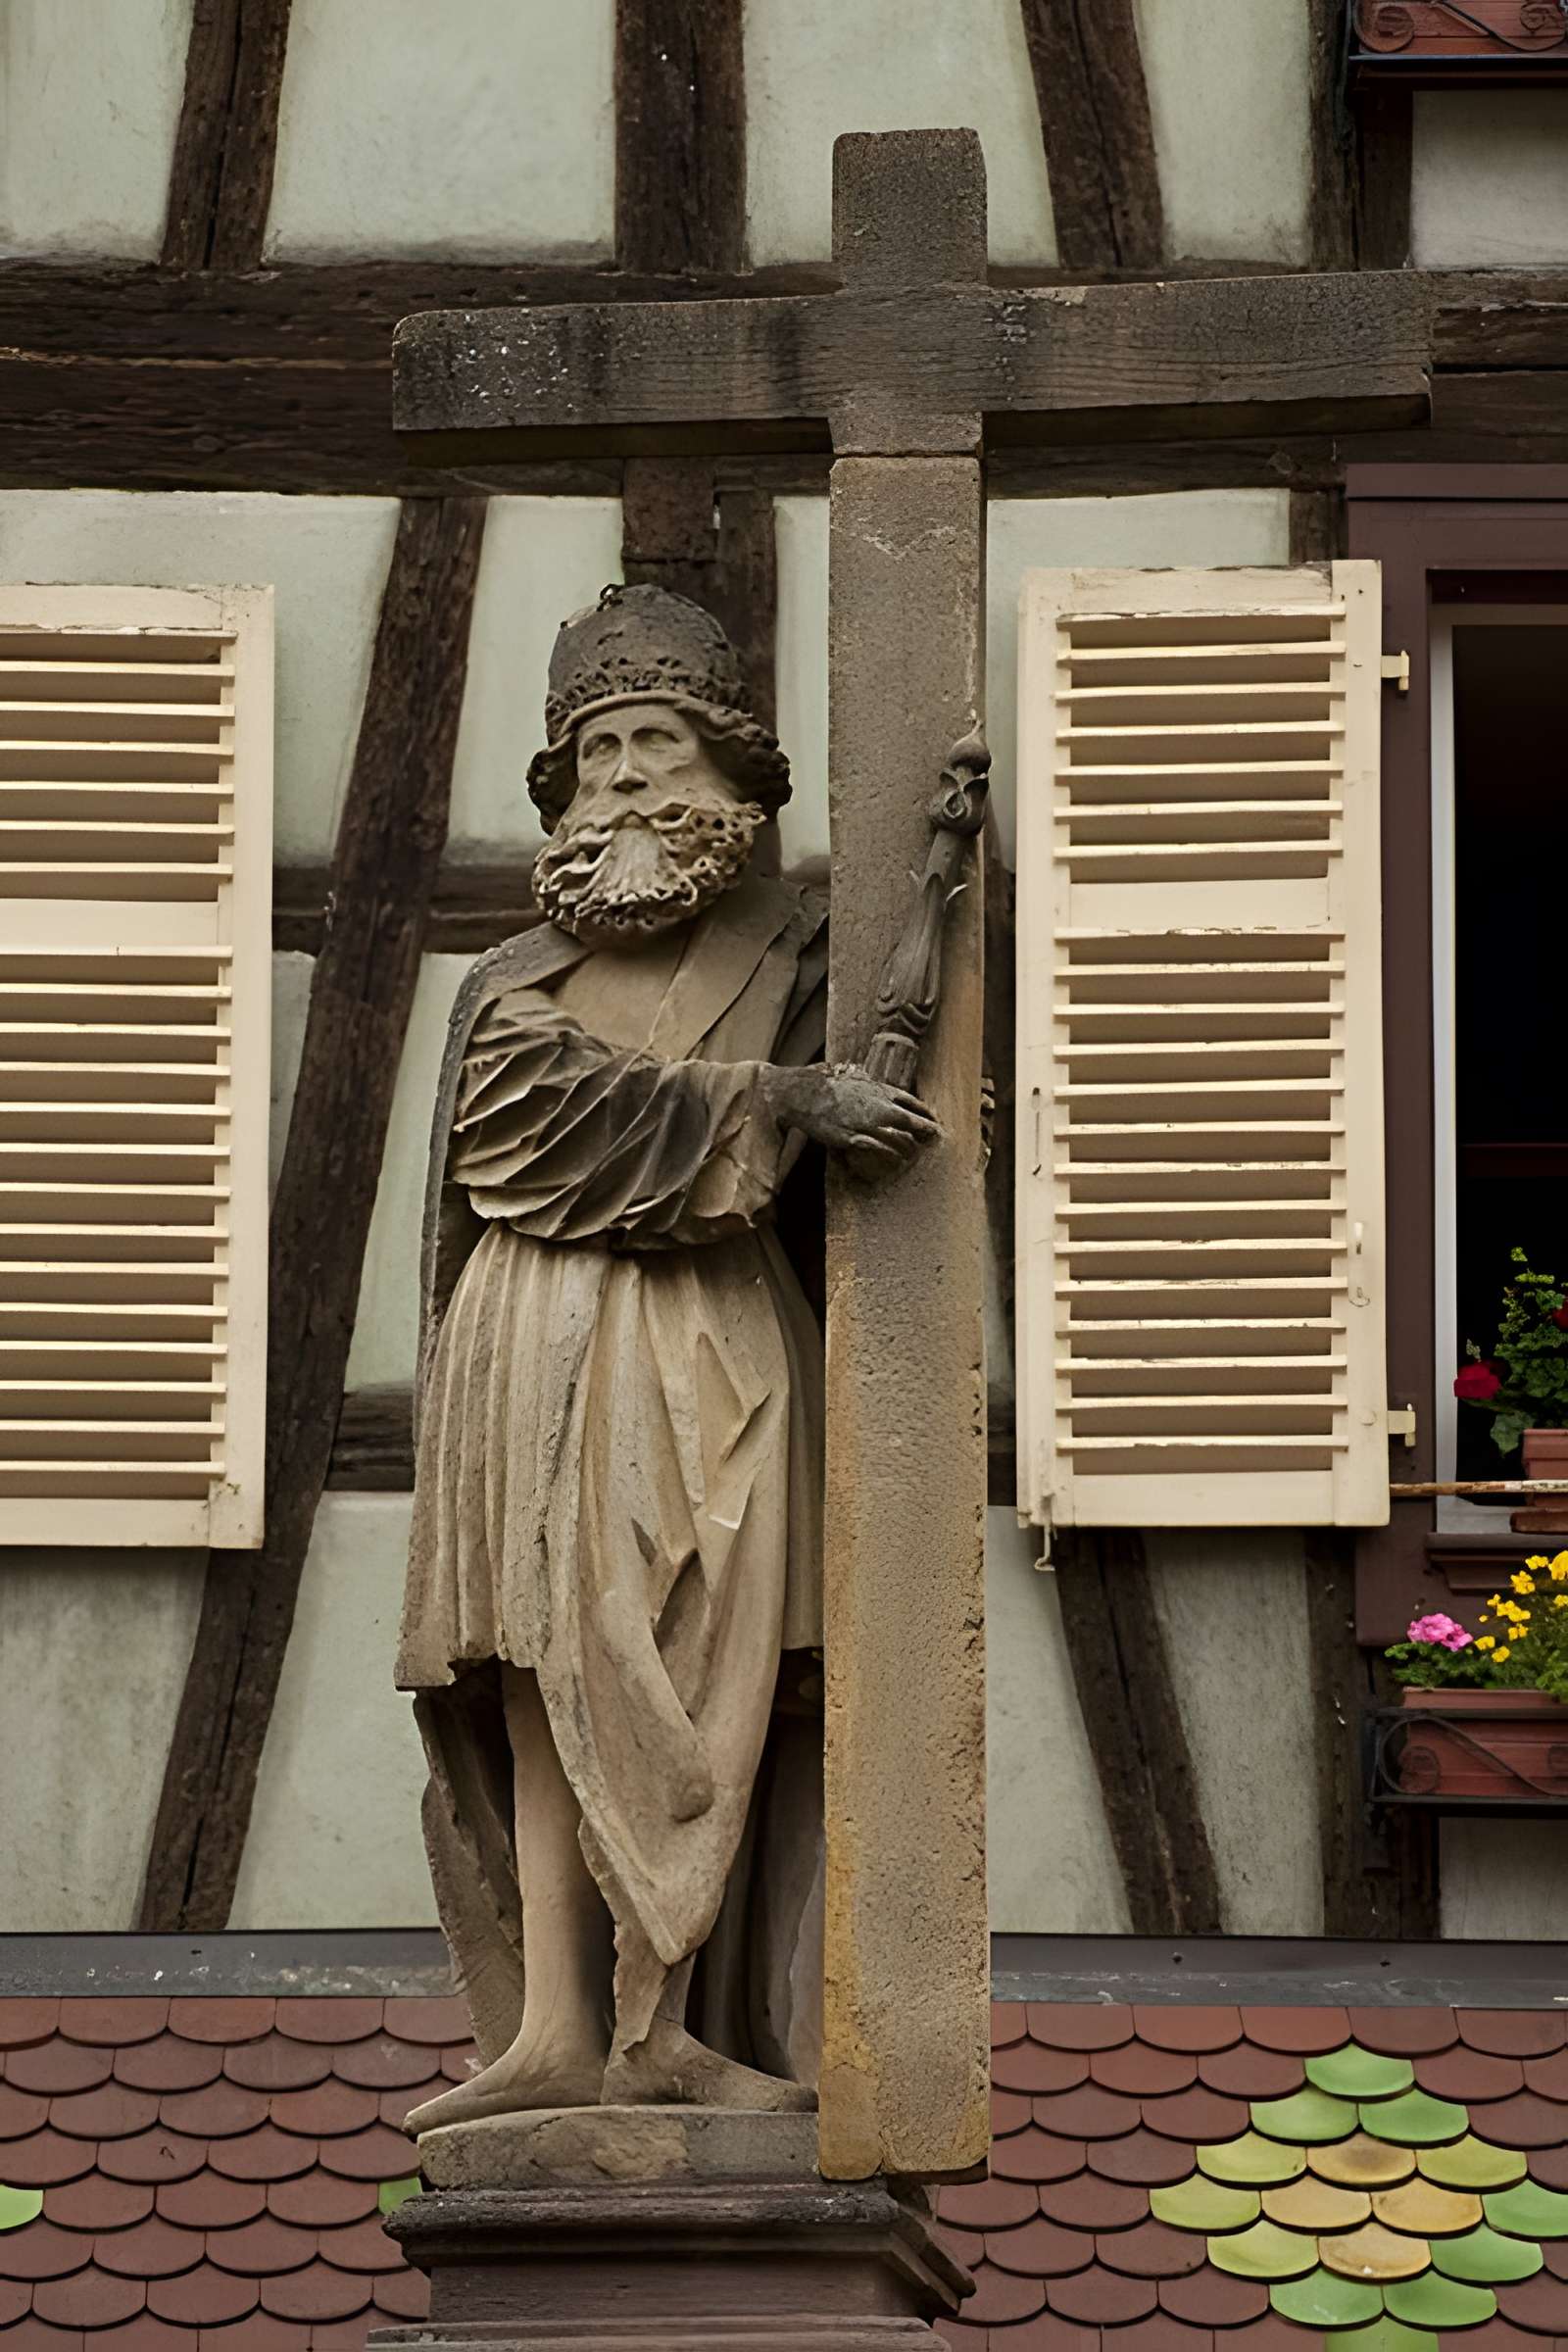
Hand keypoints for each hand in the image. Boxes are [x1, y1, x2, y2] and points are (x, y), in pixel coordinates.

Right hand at [772, 1063, 940, 1172]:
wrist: (805, 1094)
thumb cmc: (827, 1085)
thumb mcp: (854, 1078)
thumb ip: (868, 1084)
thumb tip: (871, 1084)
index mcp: (879, 1090)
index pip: (911, 1102)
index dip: (925, 1113)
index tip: (933, 1120)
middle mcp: (878, 1106)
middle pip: (910, 1120)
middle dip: (925, 1130)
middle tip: (935, 1139)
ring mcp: (867, 1122)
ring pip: (898, 1136)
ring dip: (909, 1146)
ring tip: (913, 1154)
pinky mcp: (854, 1136)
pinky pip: (878, 1147)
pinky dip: (890, 1153)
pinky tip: (896, 1159)